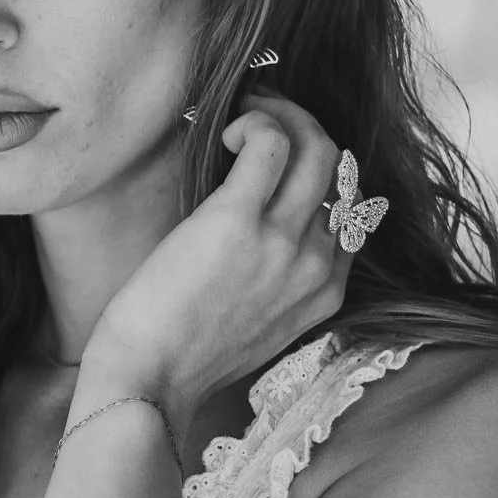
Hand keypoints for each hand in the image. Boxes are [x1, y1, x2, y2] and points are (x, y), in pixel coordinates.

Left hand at [83, 91, 352, 426]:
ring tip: (242, 116)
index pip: (349, 208)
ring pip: (317, 146)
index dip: (316, 170)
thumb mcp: (256, 325)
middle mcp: (316, 265)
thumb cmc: (181, 354)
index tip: (280, 154)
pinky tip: (221, 133)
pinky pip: (270, 144)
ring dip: (280, 114)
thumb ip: (276, 280)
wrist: (147, 382)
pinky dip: (253, 122)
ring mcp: (283, 243)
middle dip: (303, 128)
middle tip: (259, 117)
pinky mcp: (237, 222)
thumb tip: (261, 224)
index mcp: (324, 291)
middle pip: (340, 167)